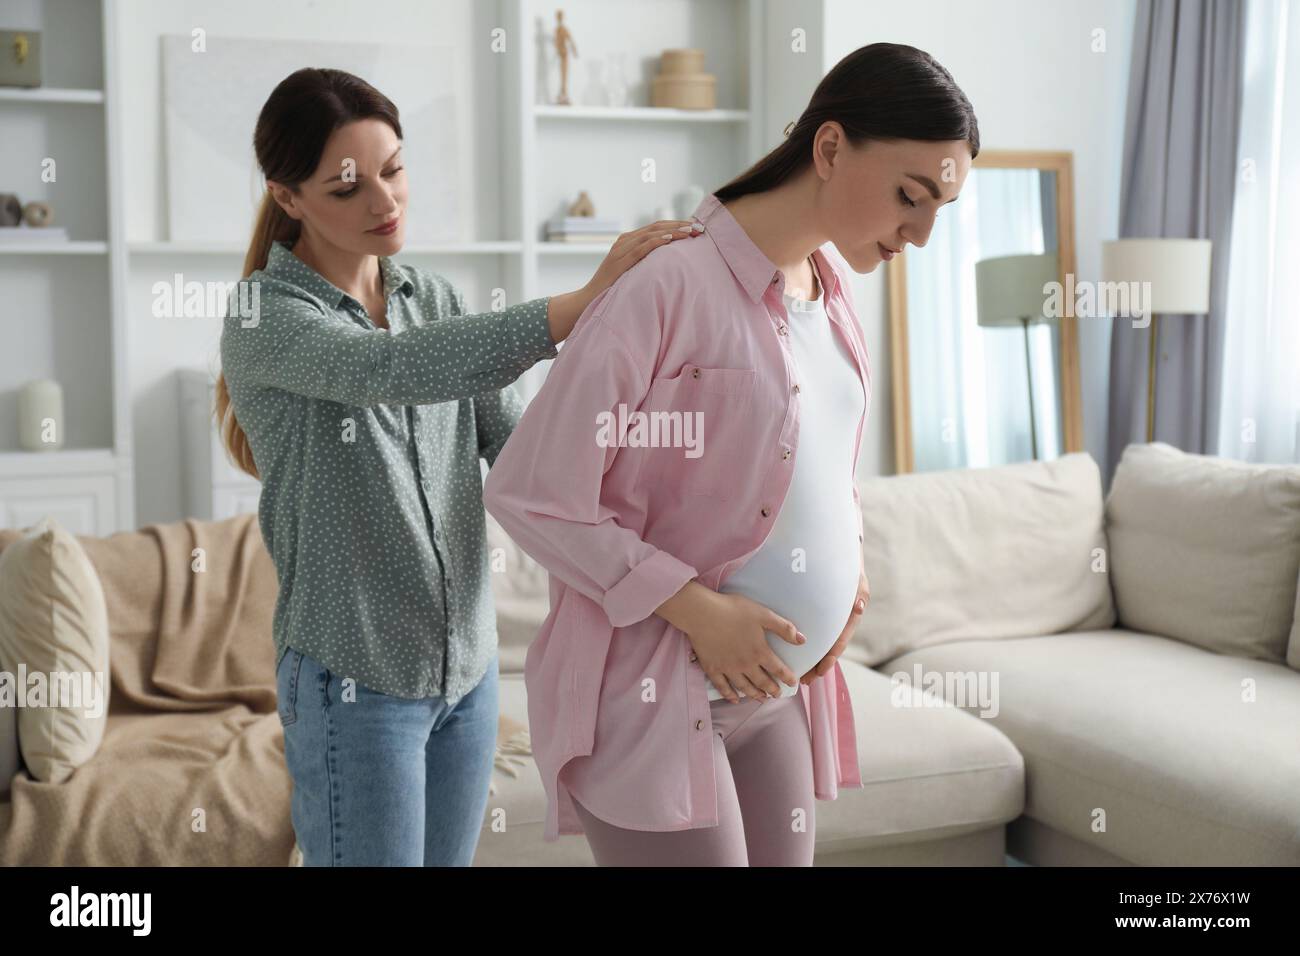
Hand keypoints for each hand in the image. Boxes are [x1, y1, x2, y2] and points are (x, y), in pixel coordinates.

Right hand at [586, 219, 704, 299]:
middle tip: (700, 227)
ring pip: (650, 234)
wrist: (588, 300)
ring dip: (673, 231)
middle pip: (656, 227)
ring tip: (690, 231)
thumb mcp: (632, 271)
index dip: (677, 225)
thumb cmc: (613, 289)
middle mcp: (624, 241)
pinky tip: (670, 239)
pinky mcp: (618, 262)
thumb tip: (670, 265)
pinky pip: (640, 248)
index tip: (696, 227)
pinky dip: (656, 242)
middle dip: (679, 225)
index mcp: (628, 241)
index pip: (657, 227)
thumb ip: (646, 263)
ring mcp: (620, 250)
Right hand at [659, 584, 802, 703]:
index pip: (778, 669)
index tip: (793, 683)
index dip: (787, 677)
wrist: (702, 613)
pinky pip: (723, 687)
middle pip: (762, 682)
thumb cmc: (733, 610)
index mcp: (759, 651)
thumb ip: (783, 628)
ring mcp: (728, 669)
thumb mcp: (763, 614)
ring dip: (755, 695)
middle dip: (772, 690)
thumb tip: (802, 640)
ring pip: (745, 687)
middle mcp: (746, 665)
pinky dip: (730, 695)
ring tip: (761, 699)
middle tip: (777, 695)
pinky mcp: (712, 669)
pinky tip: (734, 699)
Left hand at [800, 568, 869, 685]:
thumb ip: (860, 593)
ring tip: (798, 674)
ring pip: (818, 644)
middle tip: (805, 680)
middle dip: (817, 666)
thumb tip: (859, 607)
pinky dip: (802, 643)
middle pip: (827, 649)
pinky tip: (790, 652)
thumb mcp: (858, 581)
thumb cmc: (851, 571)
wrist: (839, 559)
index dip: (830, 657)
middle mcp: (838, 623)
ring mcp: (828, 621)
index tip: (821, 670)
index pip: (839, 642)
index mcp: (849, 619)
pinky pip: (810, 633)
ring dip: (810, 660)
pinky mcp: (817, 616)